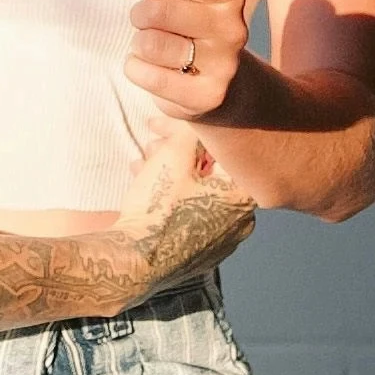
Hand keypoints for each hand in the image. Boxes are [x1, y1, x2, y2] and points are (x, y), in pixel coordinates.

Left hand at [120, 0, 251, 125]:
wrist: (219, 82)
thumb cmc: (190, 25)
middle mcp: (232, 29)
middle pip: (162, 10)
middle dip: (138, 13)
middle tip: (139, 20)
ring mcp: (223, 65)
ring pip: (152, 44)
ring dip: (138, 43)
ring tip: (147, 45)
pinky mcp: (207, 96)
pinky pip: (150, 77)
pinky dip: (135, 69)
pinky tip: (146, 67)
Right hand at [125, 115, 249, 273]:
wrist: (132, 262)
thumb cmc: (157, 210)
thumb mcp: (174, 156)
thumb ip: (191, 127)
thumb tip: (198, 112)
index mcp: (242, 196)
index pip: (227, 149)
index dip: (195, 130)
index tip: (171, 123)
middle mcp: (241, 221)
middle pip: (212, 171)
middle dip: (179, 150)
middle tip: (153, 139)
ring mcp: (222, 242)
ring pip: (200, 193)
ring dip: (172, 171)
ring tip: (144, 162)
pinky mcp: (202, 254)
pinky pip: (193, 215)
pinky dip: (174, 197)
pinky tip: (146, 186)